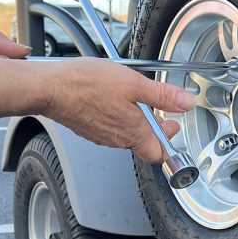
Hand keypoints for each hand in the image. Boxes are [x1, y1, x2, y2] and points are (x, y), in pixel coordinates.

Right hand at [41, 58, 195, 162]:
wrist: (50, 88)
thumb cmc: (86, 85)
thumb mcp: (133, 83)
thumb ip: (162, 95)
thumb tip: (186, 102)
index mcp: (133, 132)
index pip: (157, 155)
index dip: (169, 145)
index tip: (173, 128)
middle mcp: (118, 140)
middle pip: (143, 144)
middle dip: (155, 129)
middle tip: (161, 113)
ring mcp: (101, 136)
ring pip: (126, 135)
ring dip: (136, 122)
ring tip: (137, 102)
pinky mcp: (89, 129)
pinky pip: (110, 129)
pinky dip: (118, 118)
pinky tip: (115, 100)